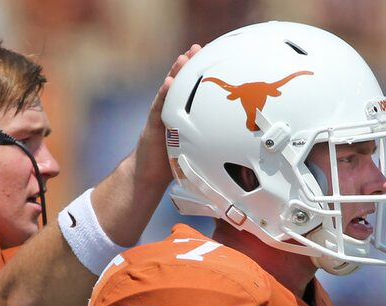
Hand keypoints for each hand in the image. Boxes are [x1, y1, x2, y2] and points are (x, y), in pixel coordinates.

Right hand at [134, 44, 200, 188]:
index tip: (213, 57)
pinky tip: (169, 83)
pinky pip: (159, 107)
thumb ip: (210, 144)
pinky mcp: (152, 125)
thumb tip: (236, 148)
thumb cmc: (172, 165)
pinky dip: (164, 94)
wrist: (148, 176)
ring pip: (169, 91)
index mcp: (183, 116)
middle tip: (198, 48)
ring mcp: (160, 116)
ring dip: (175, 73)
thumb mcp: (196, 152)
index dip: (201, 74)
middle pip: (181, 84)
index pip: (193, 91)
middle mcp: (171, 112)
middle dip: (189, 65)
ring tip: (183, 58)